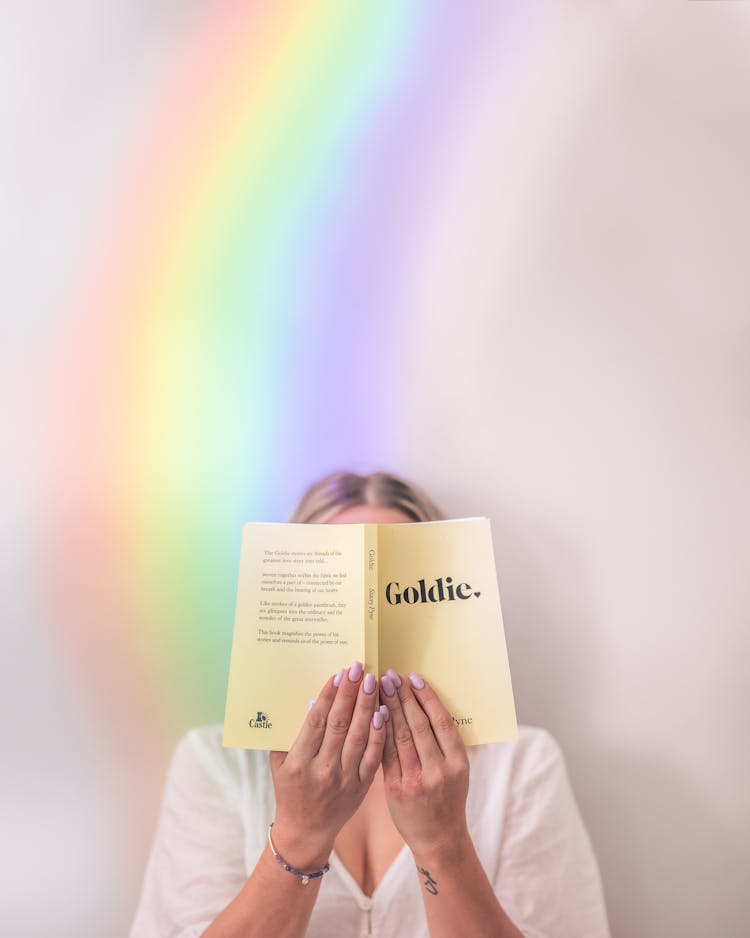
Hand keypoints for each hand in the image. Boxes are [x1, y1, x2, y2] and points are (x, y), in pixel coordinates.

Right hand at [269, 662, 385, 868]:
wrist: (306, 831)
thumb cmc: (290, 791)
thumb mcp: (280, 764)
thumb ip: (290, 735)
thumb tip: (311, 701)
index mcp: (300, 763)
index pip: (317, 722)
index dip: (329, 696)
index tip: (339, 675)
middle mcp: (323, 771)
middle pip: (340, 725)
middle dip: (351, 693)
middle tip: (359, 669)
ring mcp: (344, 780)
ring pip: (359, 737)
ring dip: (367, 706)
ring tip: (373, 683)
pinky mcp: (361, 787)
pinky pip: (373, 756)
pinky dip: (378, 734)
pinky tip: (383, 713)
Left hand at [378, 671, 469, 855]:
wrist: (438, 839)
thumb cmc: (448, 798)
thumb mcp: (457, 771)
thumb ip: (444, 743)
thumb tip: (423, 703)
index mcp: (458, 763)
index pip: (441, 722)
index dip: (427, 697)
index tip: (413, 678)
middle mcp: (438, 771)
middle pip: (418, 725)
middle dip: (403, 697)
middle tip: (390, 675)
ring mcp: (416, 781)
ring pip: (400, 736)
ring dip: (388, 708)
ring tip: (380, 687)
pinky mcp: (395, 789)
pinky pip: (386, 753)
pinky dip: (379, 730)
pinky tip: (373, 714)